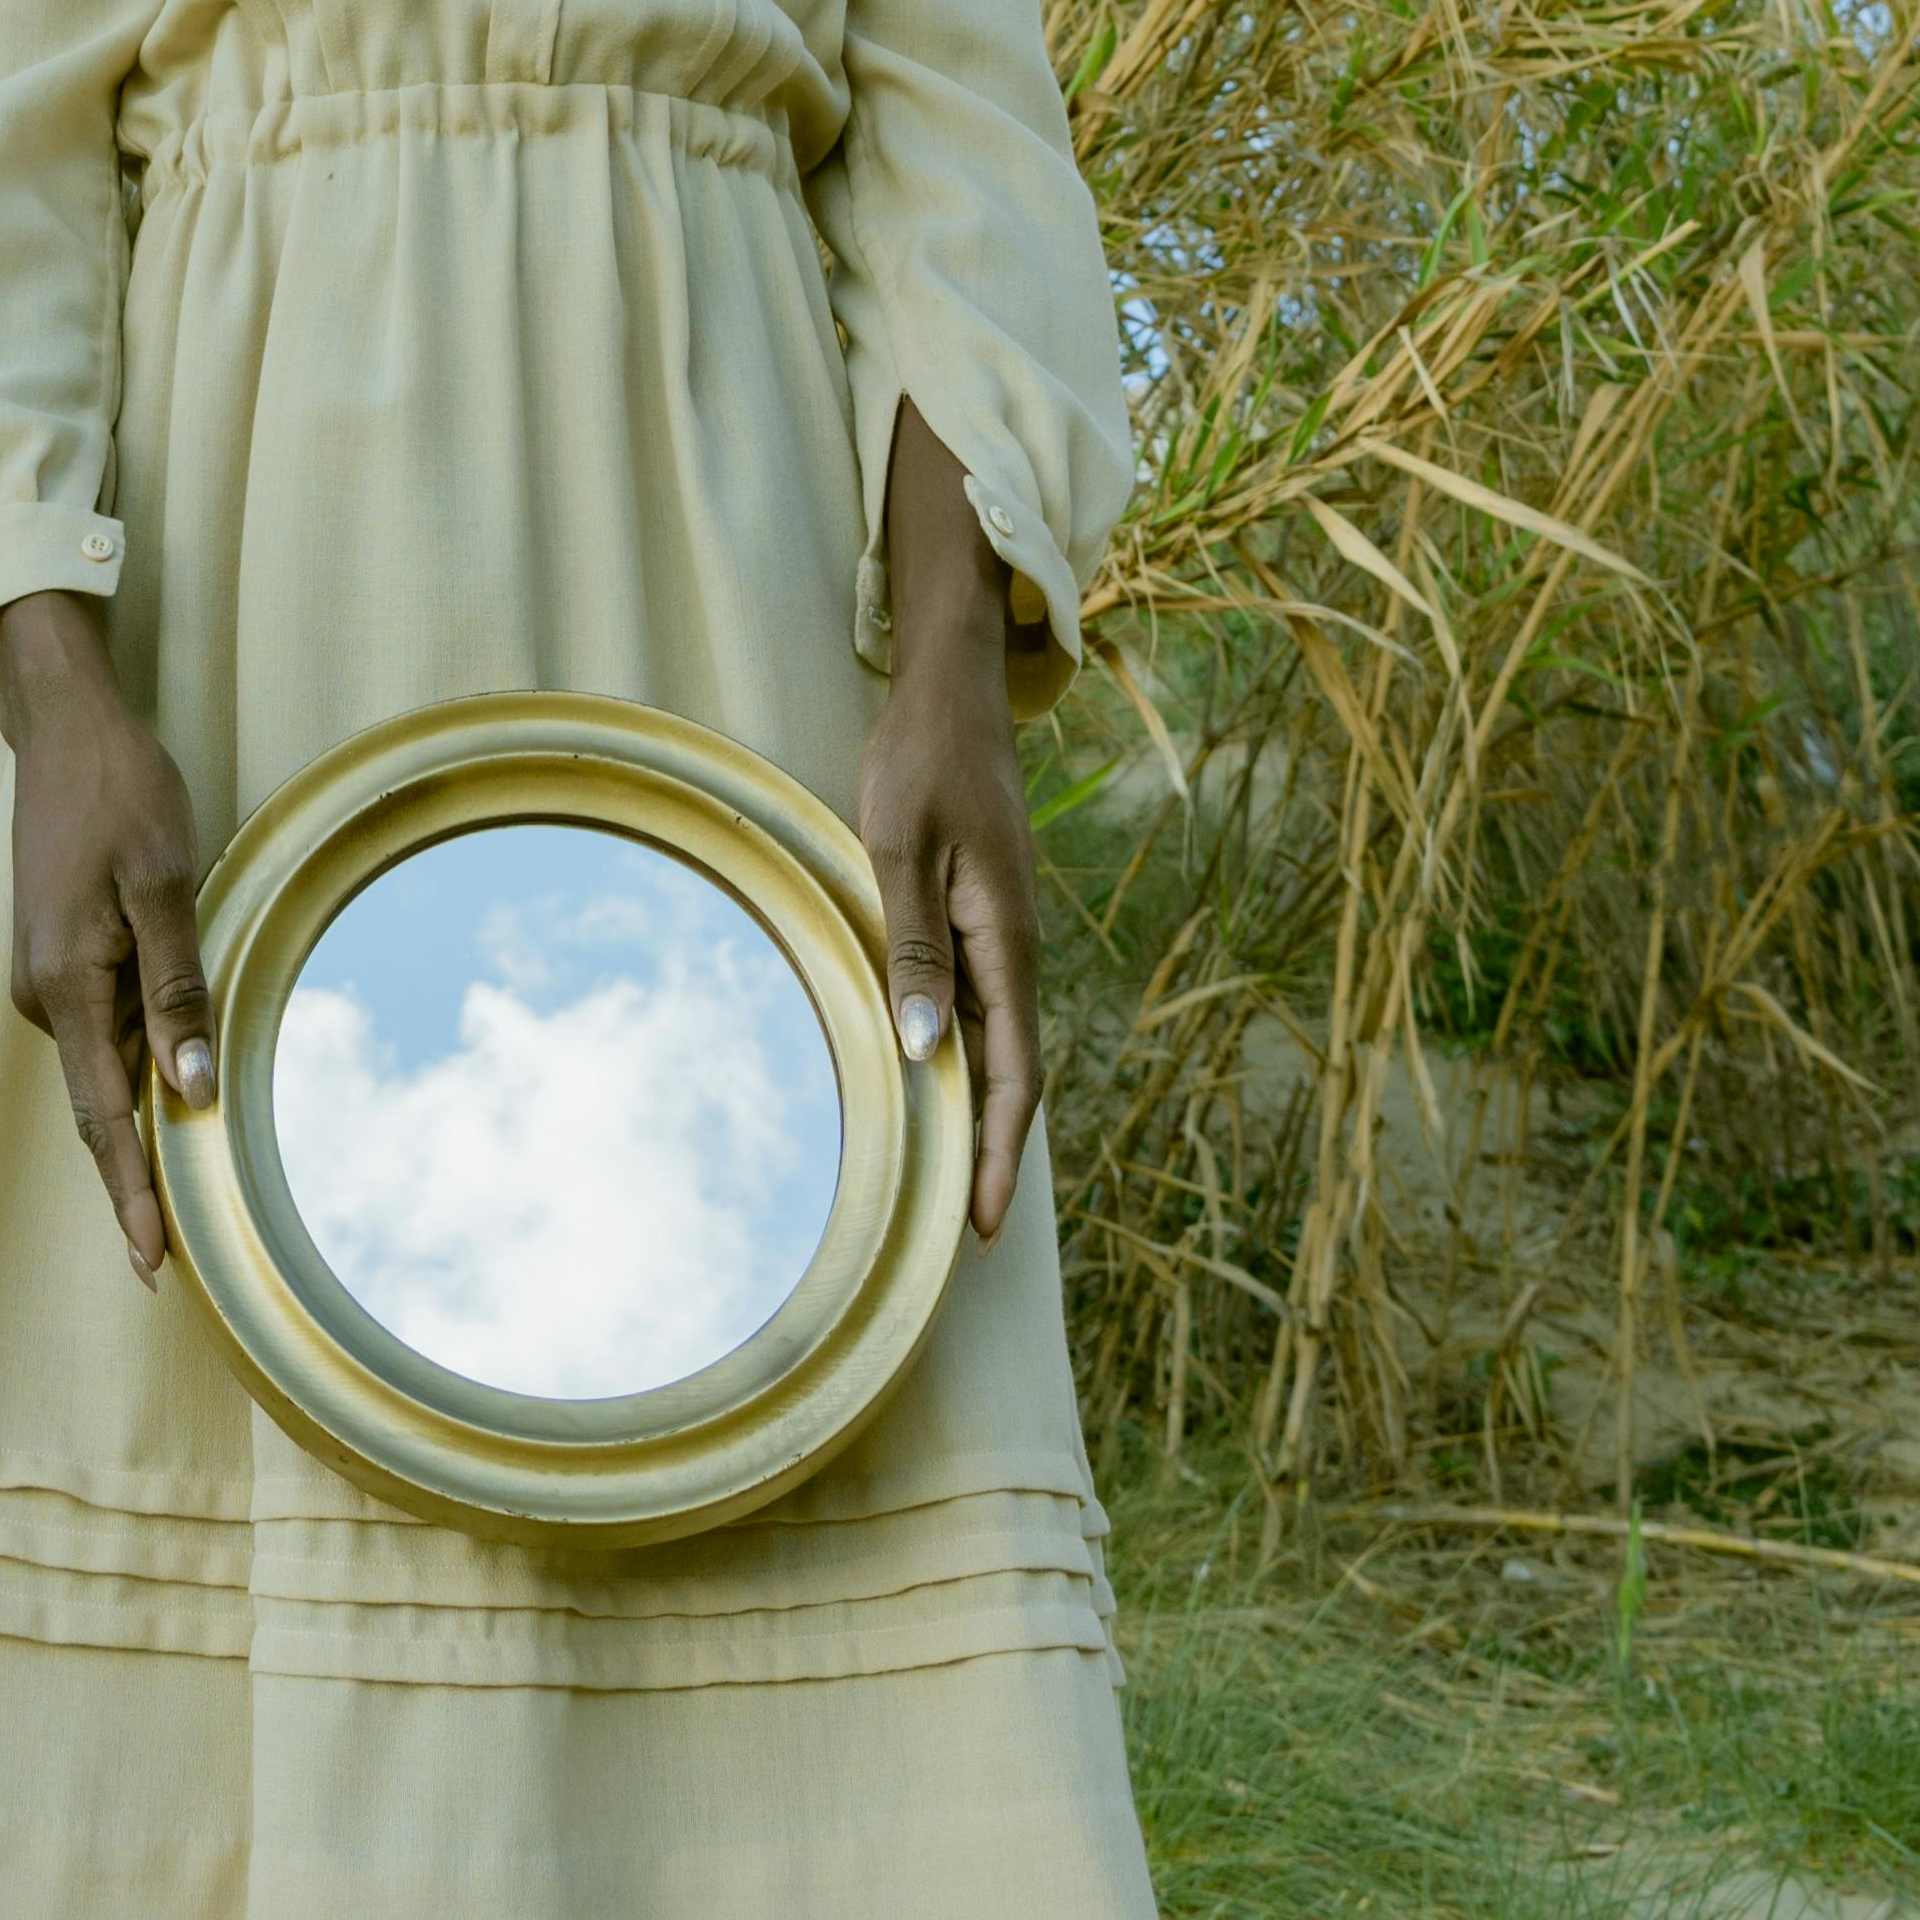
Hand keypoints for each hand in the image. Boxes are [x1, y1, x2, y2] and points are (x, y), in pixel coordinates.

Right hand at [0, 590, 216, 1285]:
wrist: (61, 724)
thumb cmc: (119, 791)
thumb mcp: (163, 883)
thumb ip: (176, 989)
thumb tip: (190, 1092)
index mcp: (66, 984)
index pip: (103, 1117)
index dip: (129, 1195)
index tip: (151, 1266)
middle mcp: (42, 994)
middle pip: (97, 1103)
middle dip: (132, 1178)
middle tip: (167, 1261)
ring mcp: (43, 975)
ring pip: (101, 1063)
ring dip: (137, 1113)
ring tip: (176, 1185)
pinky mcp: (55, 953)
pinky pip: (99, 1025)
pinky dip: (131, 1059)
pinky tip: (165, 1076)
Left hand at [859, 403, 1044, 1245]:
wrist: (953, 689)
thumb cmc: (922, 760)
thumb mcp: (902, 847)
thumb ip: (915, 947)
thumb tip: (924, 1050)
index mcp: (1006, 941)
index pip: (1014, 1074)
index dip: (996, 1155)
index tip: (978, 1226)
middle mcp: (1016, 949)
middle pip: (1014, 1073)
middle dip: (992, 1152)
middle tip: (959, 1230)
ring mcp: (1004, 934)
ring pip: (1000, 1044)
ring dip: (979, 1111)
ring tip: (947, 1179)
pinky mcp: (984, 917)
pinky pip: (985, 1007)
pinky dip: (968, 1059)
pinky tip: (935, 1078)